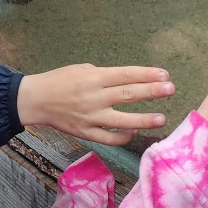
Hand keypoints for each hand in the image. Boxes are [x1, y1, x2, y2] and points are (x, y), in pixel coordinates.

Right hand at [17, 64, 174, 145]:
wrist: (36, 100)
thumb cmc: (59, 81)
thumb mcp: (81, 69)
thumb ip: (104, 76)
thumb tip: (127, 82)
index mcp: (93, 77)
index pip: (125, 75)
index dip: (146, 74)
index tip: (164, 74)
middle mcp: (94, 97)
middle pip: (127, 94)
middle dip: (151, 92)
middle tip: (171, 90)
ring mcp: (90, 117)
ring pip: (122, 120)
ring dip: (144, 119)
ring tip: (162, 118)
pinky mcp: (85, 132)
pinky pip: (108, 138)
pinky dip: (123, 137)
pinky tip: (135, 133)